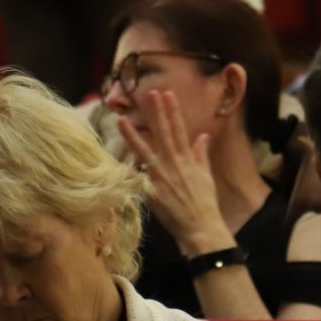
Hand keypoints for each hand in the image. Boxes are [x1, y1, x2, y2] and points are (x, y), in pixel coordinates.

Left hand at [117, 90, 234, 256]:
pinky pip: (137, 181)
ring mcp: (162, 179)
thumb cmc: (205, 203)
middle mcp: (174, 165)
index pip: (179, 129)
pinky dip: (127, 171)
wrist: (202, 228)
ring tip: (122, 119)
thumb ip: (200, 154)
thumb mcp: (206, 175)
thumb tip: (202, 136)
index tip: (167, 93)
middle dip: (156, 113)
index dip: (172, 111)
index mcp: (187, 160)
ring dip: (133, 135)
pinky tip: (114, 161)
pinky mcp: (153, 194)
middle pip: (163, 134)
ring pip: (145, 152)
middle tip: (149, 93)